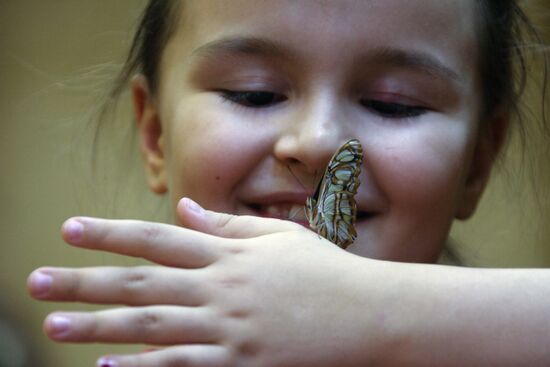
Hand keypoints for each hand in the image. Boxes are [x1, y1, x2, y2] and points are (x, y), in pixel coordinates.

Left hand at [28, 198, 382, 366]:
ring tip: (55, 327)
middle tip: (36, 282)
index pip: (159, 238)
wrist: (368, 314)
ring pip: (151, 326)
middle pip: (142, 282)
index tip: (71, 229)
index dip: (112, 232)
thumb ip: (227, 225)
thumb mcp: (278, 237)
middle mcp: (221, 289)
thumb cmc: (324, 272)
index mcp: (230, 254)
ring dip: (99, 326)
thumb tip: (184, 210)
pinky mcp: (241, 364)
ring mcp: (229, 330)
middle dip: (85, 281)